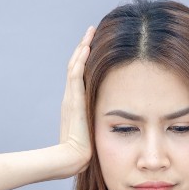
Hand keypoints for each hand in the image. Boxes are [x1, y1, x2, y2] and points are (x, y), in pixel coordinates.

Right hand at [59, 26, 93, 172]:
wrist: (72, 158)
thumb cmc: (86, 150)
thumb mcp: (95, 130)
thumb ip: (102, 121)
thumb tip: (118, 121)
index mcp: (75, 102)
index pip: (80, 75)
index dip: (85, 60)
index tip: (94, 45)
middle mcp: (71, 96)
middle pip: (75, 65)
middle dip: (83, 48)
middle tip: (91, 31)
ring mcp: (70, 97)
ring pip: (75, 65)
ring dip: (82, 47)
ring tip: (90, 32)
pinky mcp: (72, 99)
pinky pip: (76, 73)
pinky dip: (80, 59)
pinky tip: (87, 46)